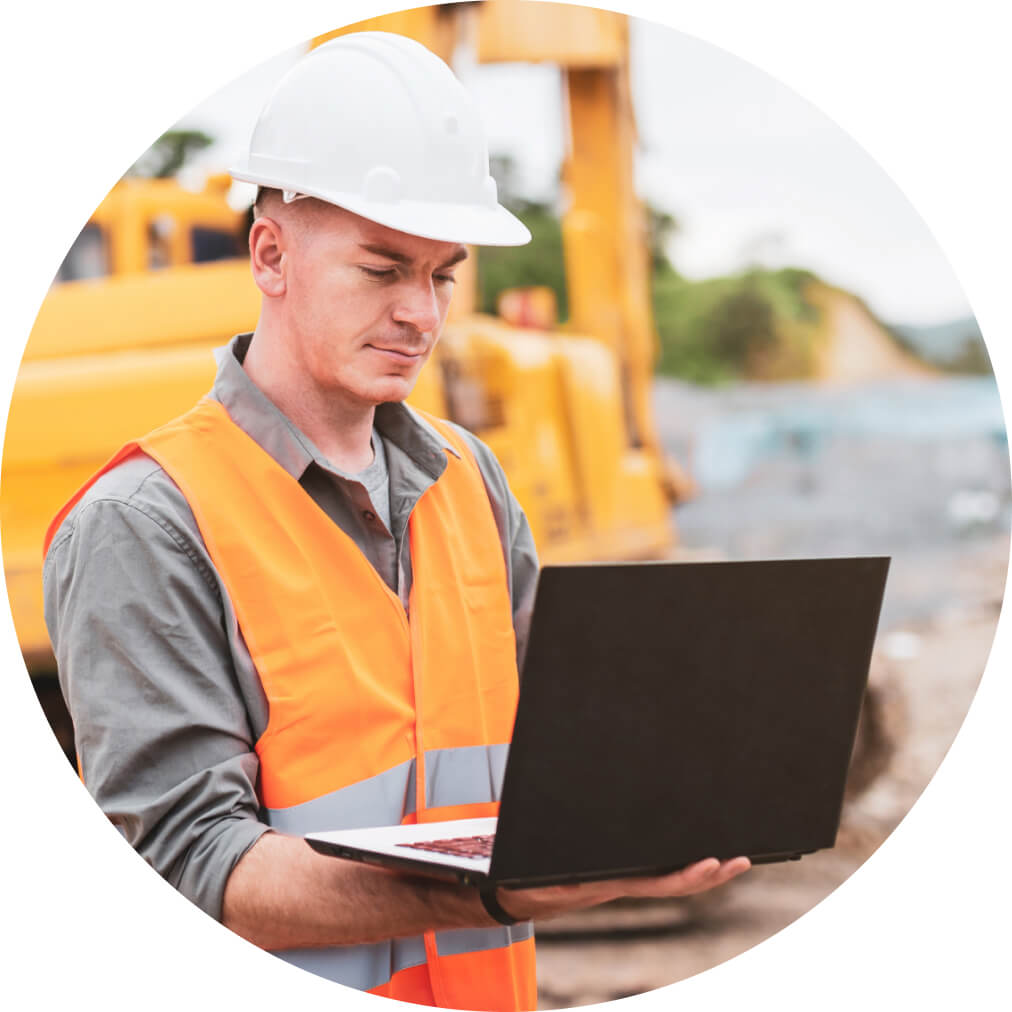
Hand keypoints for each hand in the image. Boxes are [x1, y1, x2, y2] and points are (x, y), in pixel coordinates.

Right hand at [495, 856, 750, 922]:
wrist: (517, 894)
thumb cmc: (525, 880)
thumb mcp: (536, 876)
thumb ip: (551, 877)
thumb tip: (559, 880)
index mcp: (607, 884)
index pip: (656, 883)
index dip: (687, 876)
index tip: (711, 862)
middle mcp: (622, 884)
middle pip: (675, 883)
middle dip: (710, 874)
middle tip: (740, 860)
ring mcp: (623, 880)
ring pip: (671, 880)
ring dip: (705, 872)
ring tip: (734, 858)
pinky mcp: (619, 873)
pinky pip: (658, 872)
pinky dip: (682, 865)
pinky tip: (698, 853)